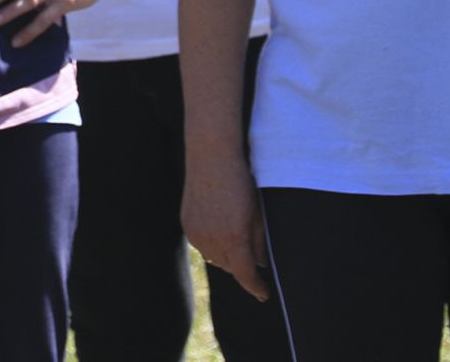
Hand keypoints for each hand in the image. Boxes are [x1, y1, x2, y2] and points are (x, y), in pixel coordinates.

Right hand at [181, 156, 271, 302]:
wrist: (211, 156)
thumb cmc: (240, 182)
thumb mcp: (257, 213)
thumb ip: (259, 242)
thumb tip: (260, 263)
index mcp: (233, 239)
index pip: (245, 275)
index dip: (256, 287)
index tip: (264, 293)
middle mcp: (212, 240)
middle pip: (229, 268)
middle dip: (242, 267)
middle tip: (252, 258)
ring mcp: (196, 233)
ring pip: (214, 258)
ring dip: (225, 256)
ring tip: (234, 239)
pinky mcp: (186, 225)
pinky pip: (201, 245)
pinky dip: (211, 244)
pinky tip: (218, 229)